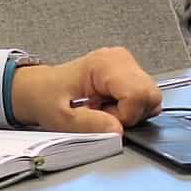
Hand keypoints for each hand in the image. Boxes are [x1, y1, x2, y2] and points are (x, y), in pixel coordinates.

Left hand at [9, 47, 162, 135]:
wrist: (40, 88)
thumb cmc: (47, 97)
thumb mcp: (61, 117)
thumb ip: (89, 124)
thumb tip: (117, 131)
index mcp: (105, 64)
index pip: (137, 95)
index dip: (123, 115)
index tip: (100, 115)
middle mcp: (121, 59)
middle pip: (150, 95)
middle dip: (130, 114)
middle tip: (103, 113)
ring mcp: (127, 64)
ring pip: (151, 97)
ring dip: (131, 112)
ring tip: (104, 109)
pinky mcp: (129, 73)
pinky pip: (144, 97)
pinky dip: (131, 108)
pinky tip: (110, 105)